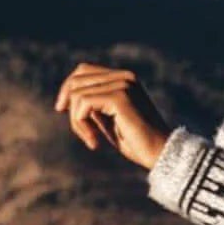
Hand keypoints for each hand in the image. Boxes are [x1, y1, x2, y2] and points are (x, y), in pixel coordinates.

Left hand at [55, 63, 170, 170]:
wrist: (161, 154)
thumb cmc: (137, 142)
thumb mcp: (109, 120)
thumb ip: (93, 106)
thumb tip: (67, 98)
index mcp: (124, 78)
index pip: (84, 70)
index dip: (67, 88)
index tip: (62, 110)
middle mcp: (124, 76)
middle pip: (77, 79)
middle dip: (71, 108)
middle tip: (83, 134)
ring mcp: (123, 84)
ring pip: (77, 94)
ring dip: (77, 121)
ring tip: (91, 140)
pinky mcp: (119, 97)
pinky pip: (83, 103)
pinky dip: (81, 125)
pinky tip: (94, 142)